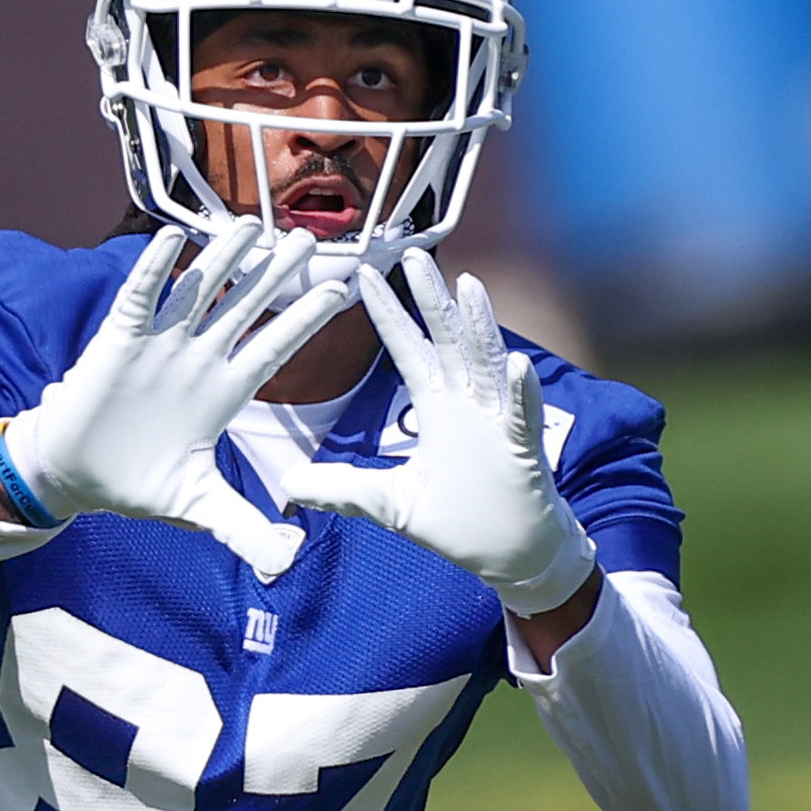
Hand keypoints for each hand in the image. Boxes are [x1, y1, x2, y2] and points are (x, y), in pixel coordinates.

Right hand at [0, 222, 349, 582]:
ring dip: (223, 259)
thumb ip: (243, 529)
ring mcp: (160, 345)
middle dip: (275, 274)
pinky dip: (155, 270)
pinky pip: (141, 298)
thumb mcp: (199, 509)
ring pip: (200, 291)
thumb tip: (288, 562)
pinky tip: (173, 238)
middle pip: (245, 306)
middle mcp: (198, 359)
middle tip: (308, 237)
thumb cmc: (139, 483)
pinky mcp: (118, 341)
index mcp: (225, 392)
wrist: (77, 476)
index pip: (275, 347)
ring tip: (251, 224)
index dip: (305, 319)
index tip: (340, 289)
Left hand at [287, 252, 597, 615]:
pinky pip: (521, 416)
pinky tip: (516, 364)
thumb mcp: (390, 504)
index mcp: (436, 409)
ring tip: (468, 286)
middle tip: (412, 254)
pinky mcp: (521, 451)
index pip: (408, 350)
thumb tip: (289, 485)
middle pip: (447, 341)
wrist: (512, 557)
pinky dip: (519, 392)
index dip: (387, 315)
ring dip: (479, 327)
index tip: (360, 278)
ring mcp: (496, 424)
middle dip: (429, 300)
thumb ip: (344, 489)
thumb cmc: (460, 523)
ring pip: (487, 364)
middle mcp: (467, 406)